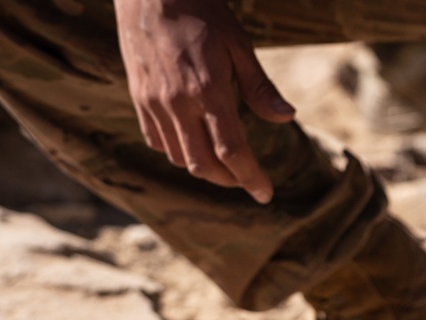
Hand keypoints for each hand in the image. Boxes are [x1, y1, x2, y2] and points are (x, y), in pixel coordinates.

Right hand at [113, 0, 294, 202]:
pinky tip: (193, 143)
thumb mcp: (239, 44)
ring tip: (224, 163)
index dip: (251, 178)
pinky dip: (178, 151)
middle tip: (246, 179)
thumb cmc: (202, 12)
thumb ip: (260, 87)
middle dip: (229, 180)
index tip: (265, 194)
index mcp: (208, 90)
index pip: (232, 151)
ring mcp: (153, 102)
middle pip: (203, 164)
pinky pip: (157, 141)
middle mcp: (177, 103)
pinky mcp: (138, 97)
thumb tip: (287, 118)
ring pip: (179, 157)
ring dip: (204, 167)